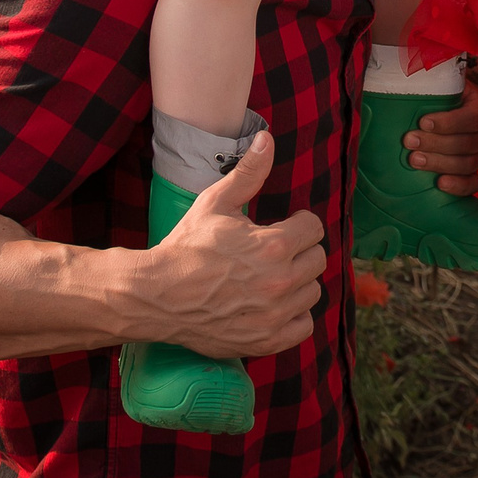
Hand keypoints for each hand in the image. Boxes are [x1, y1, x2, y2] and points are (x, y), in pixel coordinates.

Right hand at [136, 132, 326, 357]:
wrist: (158, 295)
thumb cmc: (187, 246)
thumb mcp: (215, 202)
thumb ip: (248, 172)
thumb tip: (267, 138)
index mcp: (274, 245)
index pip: (314, 228)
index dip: (298, 223)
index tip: (284, 226)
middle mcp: (281, 281)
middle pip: (318, 259)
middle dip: (300, 250)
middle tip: (276, 251)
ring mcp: (275, 314)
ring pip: (313, 292)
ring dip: (298, 282)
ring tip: (273, 275)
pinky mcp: (267, 339)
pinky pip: (303, 326)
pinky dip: (294, 315)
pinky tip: (275, 303)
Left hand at [407, 67, 477, 194]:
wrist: (436, 110)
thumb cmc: (435, 94)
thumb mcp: (437, 82)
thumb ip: (428, 81)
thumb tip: (402, 78)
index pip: (472, 117)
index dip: (449, 122)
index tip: (422, 122)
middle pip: (468, 143)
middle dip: (436, 144)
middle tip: (409, 141)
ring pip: (468, 163)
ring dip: (440, 163)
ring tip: (414, 160)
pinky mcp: (473, 171)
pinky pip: (473, 184)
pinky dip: (459, 186)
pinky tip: (440, 184)